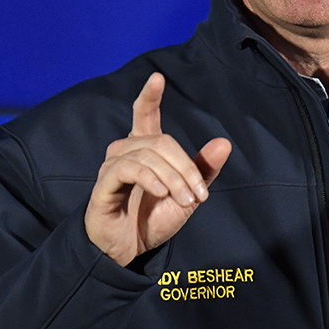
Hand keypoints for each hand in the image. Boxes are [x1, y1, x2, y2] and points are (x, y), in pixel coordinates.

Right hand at [84, 72, 231, 265]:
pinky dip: (150, 179)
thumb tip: (224, 142)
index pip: (145, 114)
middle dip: (185, 167)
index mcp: (145, 149)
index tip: (157, 77)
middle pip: (162, 141)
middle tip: (198, 195)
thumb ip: (203, 170)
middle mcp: (126, 151)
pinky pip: (128, 168)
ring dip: (173, 178)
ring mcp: (112, 166)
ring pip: (149, 154)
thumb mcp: (188, 195)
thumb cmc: (154, 219)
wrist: (130, 251)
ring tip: (184, 200)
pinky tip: (161, 193)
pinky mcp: (104, 183)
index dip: (150, 96)